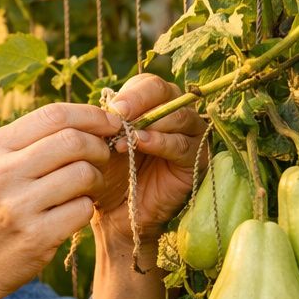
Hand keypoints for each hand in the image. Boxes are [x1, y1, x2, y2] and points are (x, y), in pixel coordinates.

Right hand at [0, 102, 119, 298]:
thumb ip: (28, 143)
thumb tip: (86, 120)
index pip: (53, 115)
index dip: (91, 115)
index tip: (111, 122)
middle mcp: (3, 173)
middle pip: (73, 141)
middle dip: (98, 147)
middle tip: (102, 158)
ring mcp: (19, 206)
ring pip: (84, 174)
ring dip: (97, 179)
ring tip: (89, 188)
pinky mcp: (36, 236)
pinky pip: (83, 209)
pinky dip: (87, 208)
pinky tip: (74, 212)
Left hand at [91, 74, 208, 255]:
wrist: (115, 214)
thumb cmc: (107, 175)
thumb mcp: (103, 144)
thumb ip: (108, 123)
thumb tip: (108, 106)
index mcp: (151, 106)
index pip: (149, 85)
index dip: (133, 93)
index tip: (113, 108)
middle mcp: (174, 115)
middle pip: (167, 92)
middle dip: (142, 100)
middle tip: (120, 113)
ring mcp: (189, 135)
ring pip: (180, 115)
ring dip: (151, 123)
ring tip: (126, 137)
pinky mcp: (196, 159)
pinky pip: (183, 144)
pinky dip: (162, 141)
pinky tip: (141, 144)